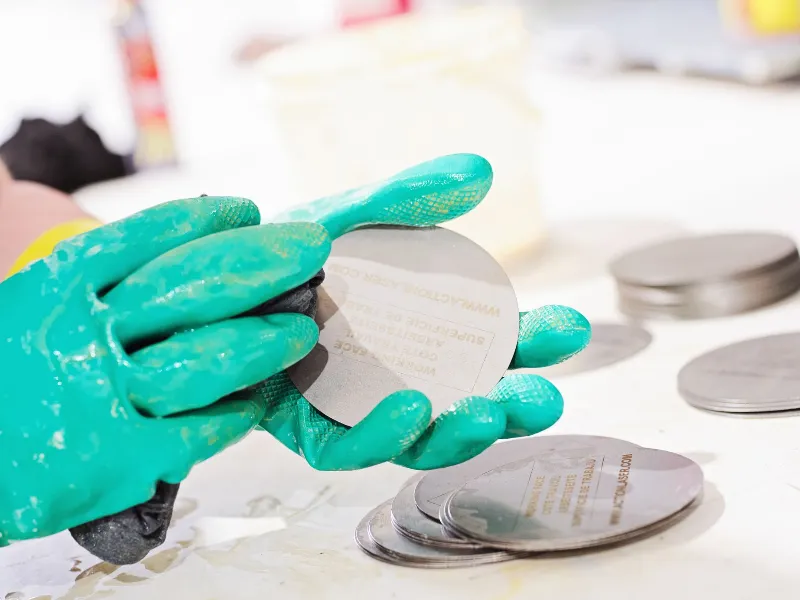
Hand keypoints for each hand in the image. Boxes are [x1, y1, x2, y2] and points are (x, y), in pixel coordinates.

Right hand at [0, 195, 329, 544]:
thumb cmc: (6, 376)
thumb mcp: (29, 312)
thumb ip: (93, 292)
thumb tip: (182, 270)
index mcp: (53, 289)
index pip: (143, 239)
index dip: (204, 222)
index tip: (248, 211)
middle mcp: (79, 335)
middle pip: (189, 288)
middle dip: (261, 265)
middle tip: (310, 249)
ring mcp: (98, 396)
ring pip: (202, 360)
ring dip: (261, 344)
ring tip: (300, 333)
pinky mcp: (113, 457)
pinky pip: (193, 431)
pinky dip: (231, 417)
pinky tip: (256, 405)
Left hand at [256, 153, 591, 469]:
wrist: (213, 281)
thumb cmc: (291, 252)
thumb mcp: (352, 216)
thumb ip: (408, 198)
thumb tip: (481, 172)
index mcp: (422, 325)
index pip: (492, 340)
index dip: (535, 340)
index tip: (570, 329)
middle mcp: (400, 372)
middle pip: (472, 399)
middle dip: (516, 403)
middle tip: (545, 398)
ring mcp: (359, 407)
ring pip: (424, 436)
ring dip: (463, 431)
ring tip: (489, 411)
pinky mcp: (311, 430)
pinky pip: (351, 445)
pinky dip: (383, 432)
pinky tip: (410, 408)